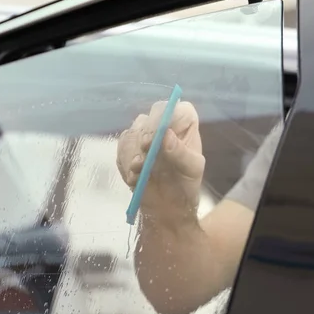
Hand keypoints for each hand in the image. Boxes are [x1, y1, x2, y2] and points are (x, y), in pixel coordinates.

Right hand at [116, 100, 204, 225]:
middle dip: (145, 137)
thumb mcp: (192, 170)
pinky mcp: (129, 147)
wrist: (167, 205)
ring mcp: (144, 134)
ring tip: (140, 172)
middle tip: (145, 156)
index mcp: (185, 124)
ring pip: (132, 132)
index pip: (176, 108)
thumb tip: (166, 135)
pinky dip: (125, 162)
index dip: (167, 118)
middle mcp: (164, 124)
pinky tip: (134, 176)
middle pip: (150, 117)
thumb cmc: (186, 183)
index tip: (159, 135)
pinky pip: (121, 146)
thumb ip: (181, 153)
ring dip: (133, 153)